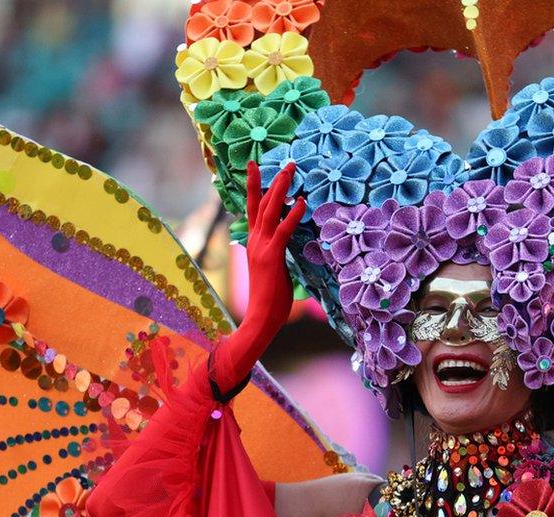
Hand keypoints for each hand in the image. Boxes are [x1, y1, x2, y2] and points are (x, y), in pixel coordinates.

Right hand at [243, 160, 305, 330]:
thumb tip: (283, 248)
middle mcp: (254, 240)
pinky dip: (292, 216)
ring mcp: (261, 247)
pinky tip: (301, 202)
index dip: (254, 186)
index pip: (252, 208)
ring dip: (281, 189)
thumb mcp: (272, 269)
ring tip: (291, 171)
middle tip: (285, 162)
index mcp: (253, 242)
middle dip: (273, 181)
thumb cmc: (270, 298)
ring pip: (270, 211)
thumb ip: (275, 254)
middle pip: (261, 203)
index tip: (255, 166)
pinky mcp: (271, 257)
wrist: (261, 317)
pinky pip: (283, 231)